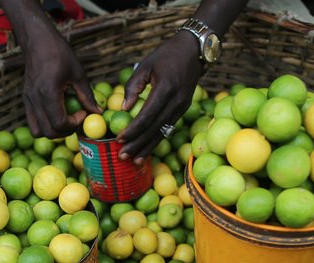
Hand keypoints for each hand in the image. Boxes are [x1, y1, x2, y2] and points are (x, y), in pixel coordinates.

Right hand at [22, 29, 99, 137]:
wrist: (37, 41)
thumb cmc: (60, 53)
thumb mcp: (78, 73)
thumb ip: (87, 95)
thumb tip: (98, 112)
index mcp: (48, 91)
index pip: (59, 123)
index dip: (74, 124)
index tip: (82, 114)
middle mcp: (35, 99)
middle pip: (49, 132)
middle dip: (65, 131)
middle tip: (76, 120)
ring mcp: (28, 100)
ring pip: (38, 131)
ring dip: (53, 131)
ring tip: (64, 119)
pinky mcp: (26, 99)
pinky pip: (33, 122)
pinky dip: (45, 125)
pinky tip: (56, 113)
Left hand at [117, 31, 203, 162]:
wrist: (194, 51)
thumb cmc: (165, 55)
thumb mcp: (145, 65)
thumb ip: (133, 86)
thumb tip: (123, 107)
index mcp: (165, 88)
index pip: (147, 116)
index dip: (133, 130)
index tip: (119, 139)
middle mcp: (176, 101)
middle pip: (154, 128)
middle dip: (137, 144)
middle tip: (122, 156)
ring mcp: (182, 107)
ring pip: (162, 132)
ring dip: (147, 147)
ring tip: (134, 160)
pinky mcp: (183, 109)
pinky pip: (168, 128)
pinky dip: (156, 140)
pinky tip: (146, 150)